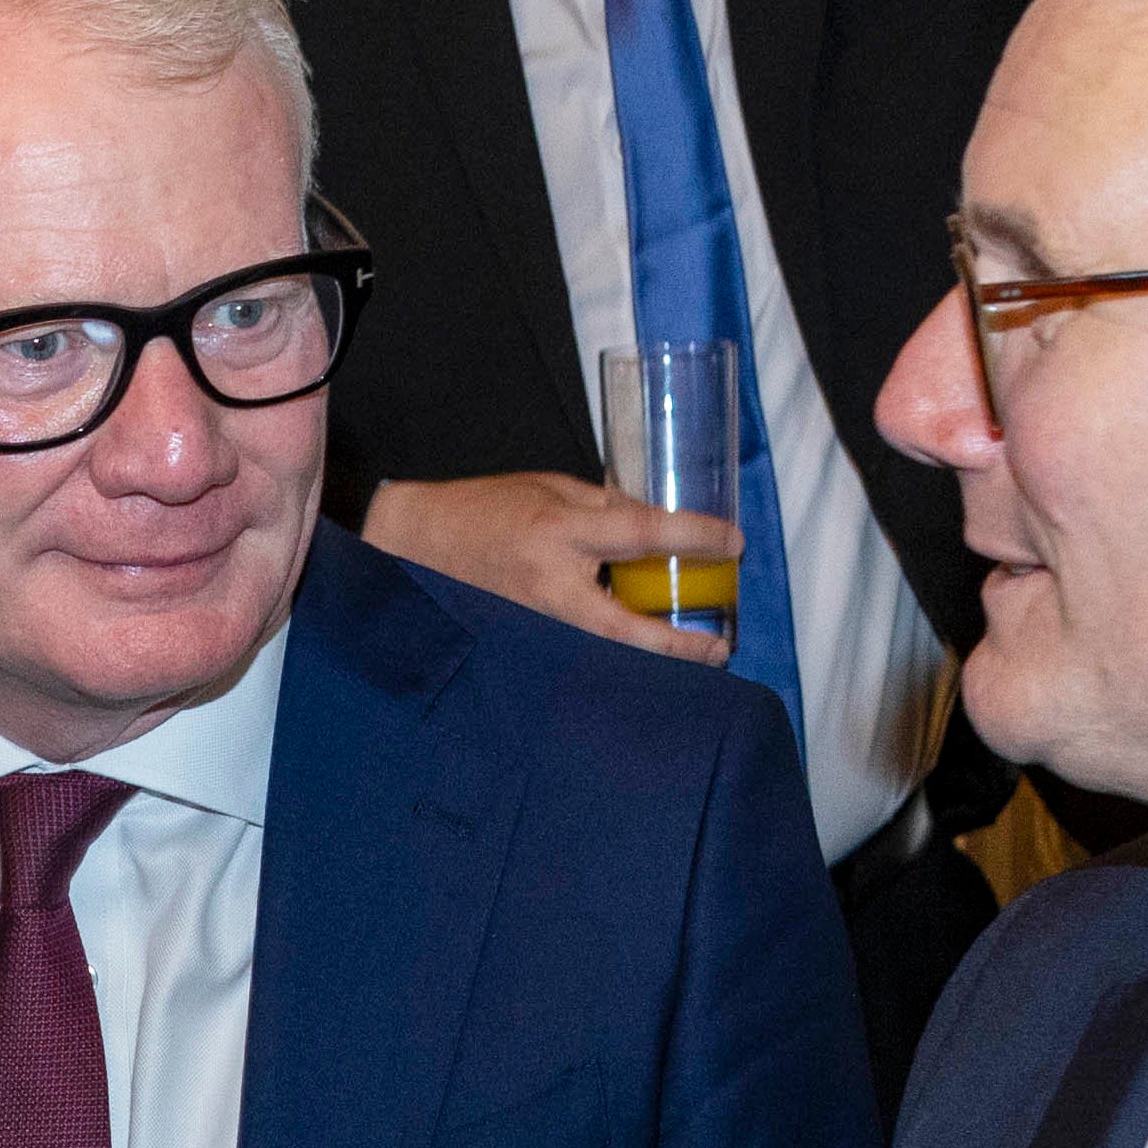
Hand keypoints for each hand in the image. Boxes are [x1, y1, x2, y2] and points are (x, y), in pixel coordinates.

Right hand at [355, 471, 750, 660]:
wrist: (413, 542)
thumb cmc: (483, 508)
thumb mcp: (551, 488)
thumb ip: (603, 508)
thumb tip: (655, 529)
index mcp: (559, 532)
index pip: (643, 533)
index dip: (695, 537)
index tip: (733, 543)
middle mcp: (548, 585)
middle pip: (627, 629)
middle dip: (678, 644)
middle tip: (720, 646)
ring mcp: (532, 624)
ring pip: (605, 653)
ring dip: (648, 658)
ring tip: (690, 656)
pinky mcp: (519, 644)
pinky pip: (577, 655)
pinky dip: (611, 658)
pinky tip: (636, 660)